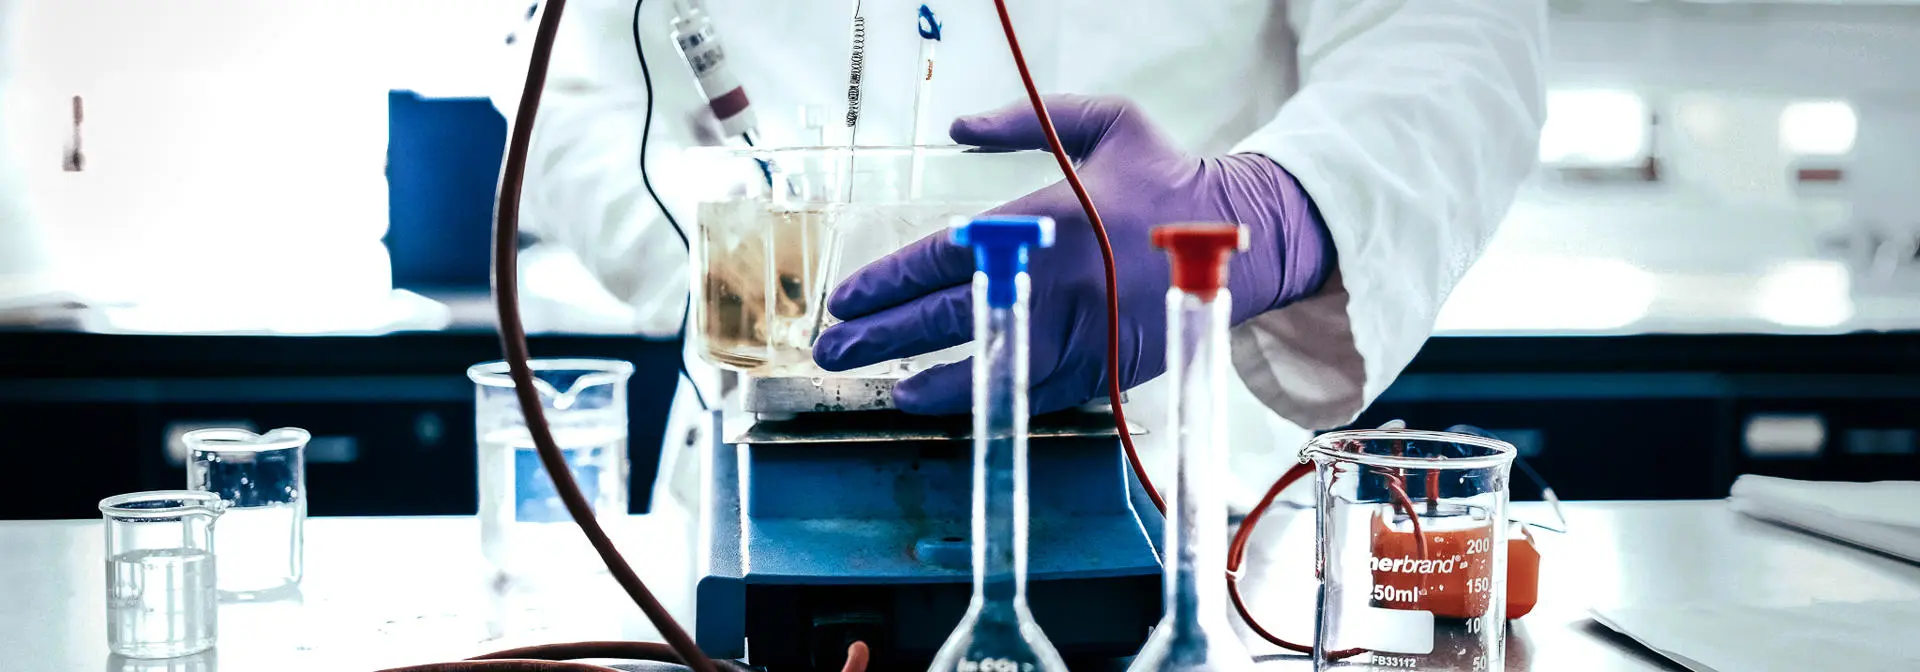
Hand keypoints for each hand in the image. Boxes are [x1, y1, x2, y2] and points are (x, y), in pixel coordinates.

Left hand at [813, 95, 1332, 414]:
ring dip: (927, 379)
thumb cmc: (1165, 177)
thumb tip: (958, 126)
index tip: (846, 300)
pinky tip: (948, 402)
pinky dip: (987, 398)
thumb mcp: (1105, 123)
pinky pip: (1034, 389)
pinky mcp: (1106, 366)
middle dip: (884, 338)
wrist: (1241, 236)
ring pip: (988, 362)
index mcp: (1049, 219)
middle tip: (834, 352)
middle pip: (952, 315)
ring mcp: (1082, 328)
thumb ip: (1025, 121)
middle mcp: (1057, 278)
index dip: (888, 283)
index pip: (946, 257)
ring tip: (880, 387)